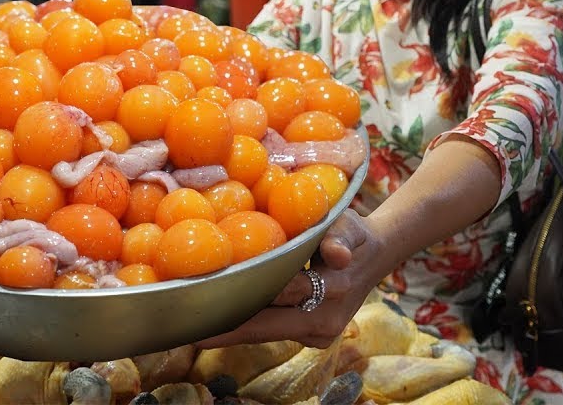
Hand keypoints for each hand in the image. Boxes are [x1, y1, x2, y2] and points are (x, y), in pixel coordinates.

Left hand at [195, 210, 384, 349]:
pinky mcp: (313, 337)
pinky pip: (274, 332)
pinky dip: (248, 326)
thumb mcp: (349, 226)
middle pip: (265, 326)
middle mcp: (324, 321)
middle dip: (227, 327)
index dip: (245, 302)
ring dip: (232, 330)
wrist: (375, 257)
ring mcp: (319, 334)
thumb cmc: (353, 233)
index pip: (280, 297)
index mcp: (333, 291)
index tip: (209, 307)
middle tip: (188, 328)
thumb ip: (341, 237)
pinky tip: (216, 323)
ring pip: (266, 332)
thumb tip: (338, 254)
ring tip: (193, 329)